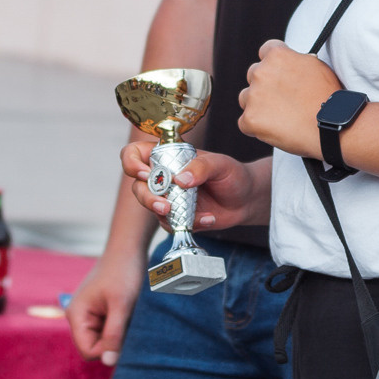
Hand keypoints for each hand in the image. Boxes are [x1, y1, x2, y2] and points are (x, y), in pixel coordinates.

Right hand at [67, 241, 142, 365]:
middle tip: (129, 322)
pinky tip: (129, 313)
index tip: (125, 334)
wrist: (128, 248)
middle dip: (114, 341)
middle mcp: (78, 317)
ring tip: (129, 314)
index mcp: (76, 315)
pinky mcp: (100, 312)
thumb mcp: (121, 304)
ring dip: (119, 333)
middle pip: (96, 347)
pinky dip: (121, 326)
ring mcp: (89, 315)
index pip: (88, 351)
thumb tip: (108, 362)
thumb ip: (113, 334)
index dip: (107, 350)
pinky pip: (110, 330)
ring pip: (105, 340)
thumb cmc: (123, 272)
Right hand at [121, 144, 270, 232]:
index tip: (145, 173)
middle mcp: (163, 176)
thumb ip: (201, 167)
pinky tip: (207, 219)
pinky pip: (170, 224)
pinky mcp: (177, 217)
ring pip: (150, 207)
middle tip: (164, 205)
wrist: (247, 200)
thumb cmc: (232, 174)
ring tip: (185, 216)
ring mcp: (168, 197)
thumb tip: (180, 180)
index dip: (132, 162)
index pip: (135, 153)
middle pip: (138, 186)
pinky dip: (187, 224)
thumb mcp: (220, 164)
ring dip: (163, 213)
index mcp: (168, 156)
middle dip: (147, 197)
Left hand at [235, 40, 341, 159]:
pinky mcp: (250, 120)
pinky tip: (275, 130)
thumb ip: (296, 61)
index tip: (280, 74)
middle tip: (284, 100)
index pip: (265, 51)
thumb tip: (290, 64)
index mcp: (277, 55)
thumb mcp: (316, 66)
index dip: (273, 64)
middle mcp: (261, 72)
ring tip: (281, 117)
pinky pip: (245, 123)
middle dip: (265, 85)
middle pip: (254, 75)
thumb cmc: (329, 97)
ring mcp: (253, 96)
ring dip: (258, 106)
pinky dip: (257, 128)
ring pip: (246, 98)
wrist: (332, 125)